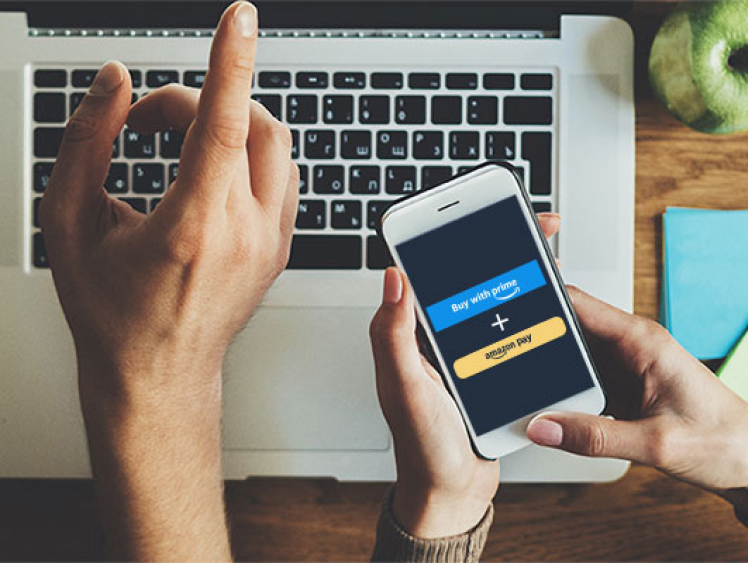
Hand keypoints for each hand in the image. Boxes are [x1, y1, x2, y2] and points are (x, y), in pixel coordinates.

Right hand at [39, 2, 295, 557]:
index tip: (239, 16)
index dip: (230, 62)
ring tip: (176, 145)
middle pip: (251, 124)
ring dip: (231, 123)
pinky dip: (247, 154)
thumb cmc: (109, 311)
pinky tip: (207, 172)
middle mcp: (245, 234)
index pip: (223, 124)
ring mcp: (273, 244)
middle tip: (149, 123)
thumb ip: (87, 143)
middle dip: (201, 101)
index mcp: (192, 229)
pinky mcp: (283, 248)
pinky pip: (280, 176)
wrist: (160, 376)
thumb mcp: (69, 225)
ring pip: (276, 147)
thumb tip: (117, 81)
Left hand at [369, 214, 561, 538]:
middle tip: (534, 228)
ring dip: (519, 275)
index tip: (479, 214)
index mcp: (408, 334)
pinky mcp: (487, 368)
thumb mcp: (407, 389)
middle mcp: (434, 337)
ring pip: (493, 300)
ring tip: (547, 255)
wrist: (452, 492)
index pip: (427, 270)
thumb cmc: (423, 449)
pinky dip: (531, 311)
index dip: (450, 236)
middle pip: (467, 277)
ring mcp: (464, 351)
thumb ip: (396, 336)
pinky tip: (552, 303)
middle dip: (499, 246)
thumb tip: (393, 278)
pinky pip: (509, 330)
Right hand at [525, 288, 747, 515]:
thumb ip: (594, 436)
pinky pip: (585, 382)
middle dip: (536, 339)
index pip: (580, 303)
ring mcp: (629, 368)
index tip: (506, 303)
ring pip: (574, 358)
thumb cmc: (727, 442)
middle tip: (499, 355)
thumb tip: (544, 426)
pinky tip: (548, 407)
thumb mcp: (656, 444)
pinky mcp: (628, 389)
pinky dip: (565, 392)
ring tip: (517, 384)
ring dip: (550, 370)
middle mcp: (634, 347)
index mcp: (644, 341)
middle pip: (570, 329)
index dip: (541, 299)